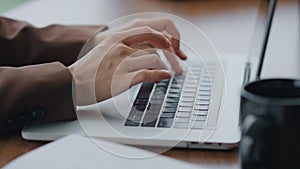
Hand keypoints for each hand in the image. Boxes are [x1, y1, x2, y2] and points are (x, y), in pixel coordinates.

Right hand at [69, 19, 185, 104]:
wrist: (72, 83)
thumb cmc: (92, 67)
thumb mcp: (109, 46)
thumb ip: (130, 42)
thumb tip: (154, 48)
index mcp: (120, 34)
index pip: (154, 26)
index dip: (170, 35)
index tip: (176, 46)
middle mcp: (122, 43)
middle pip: (159, 40)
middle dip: (174, 51)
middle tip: (180, 62)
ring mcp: (122, 60)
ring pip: (155, 58)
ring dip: (167, 66)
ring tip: (171, 73)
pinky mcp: (121, 78)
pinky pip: (149, 73)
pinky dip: (160, 75)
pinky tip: (164, 77)